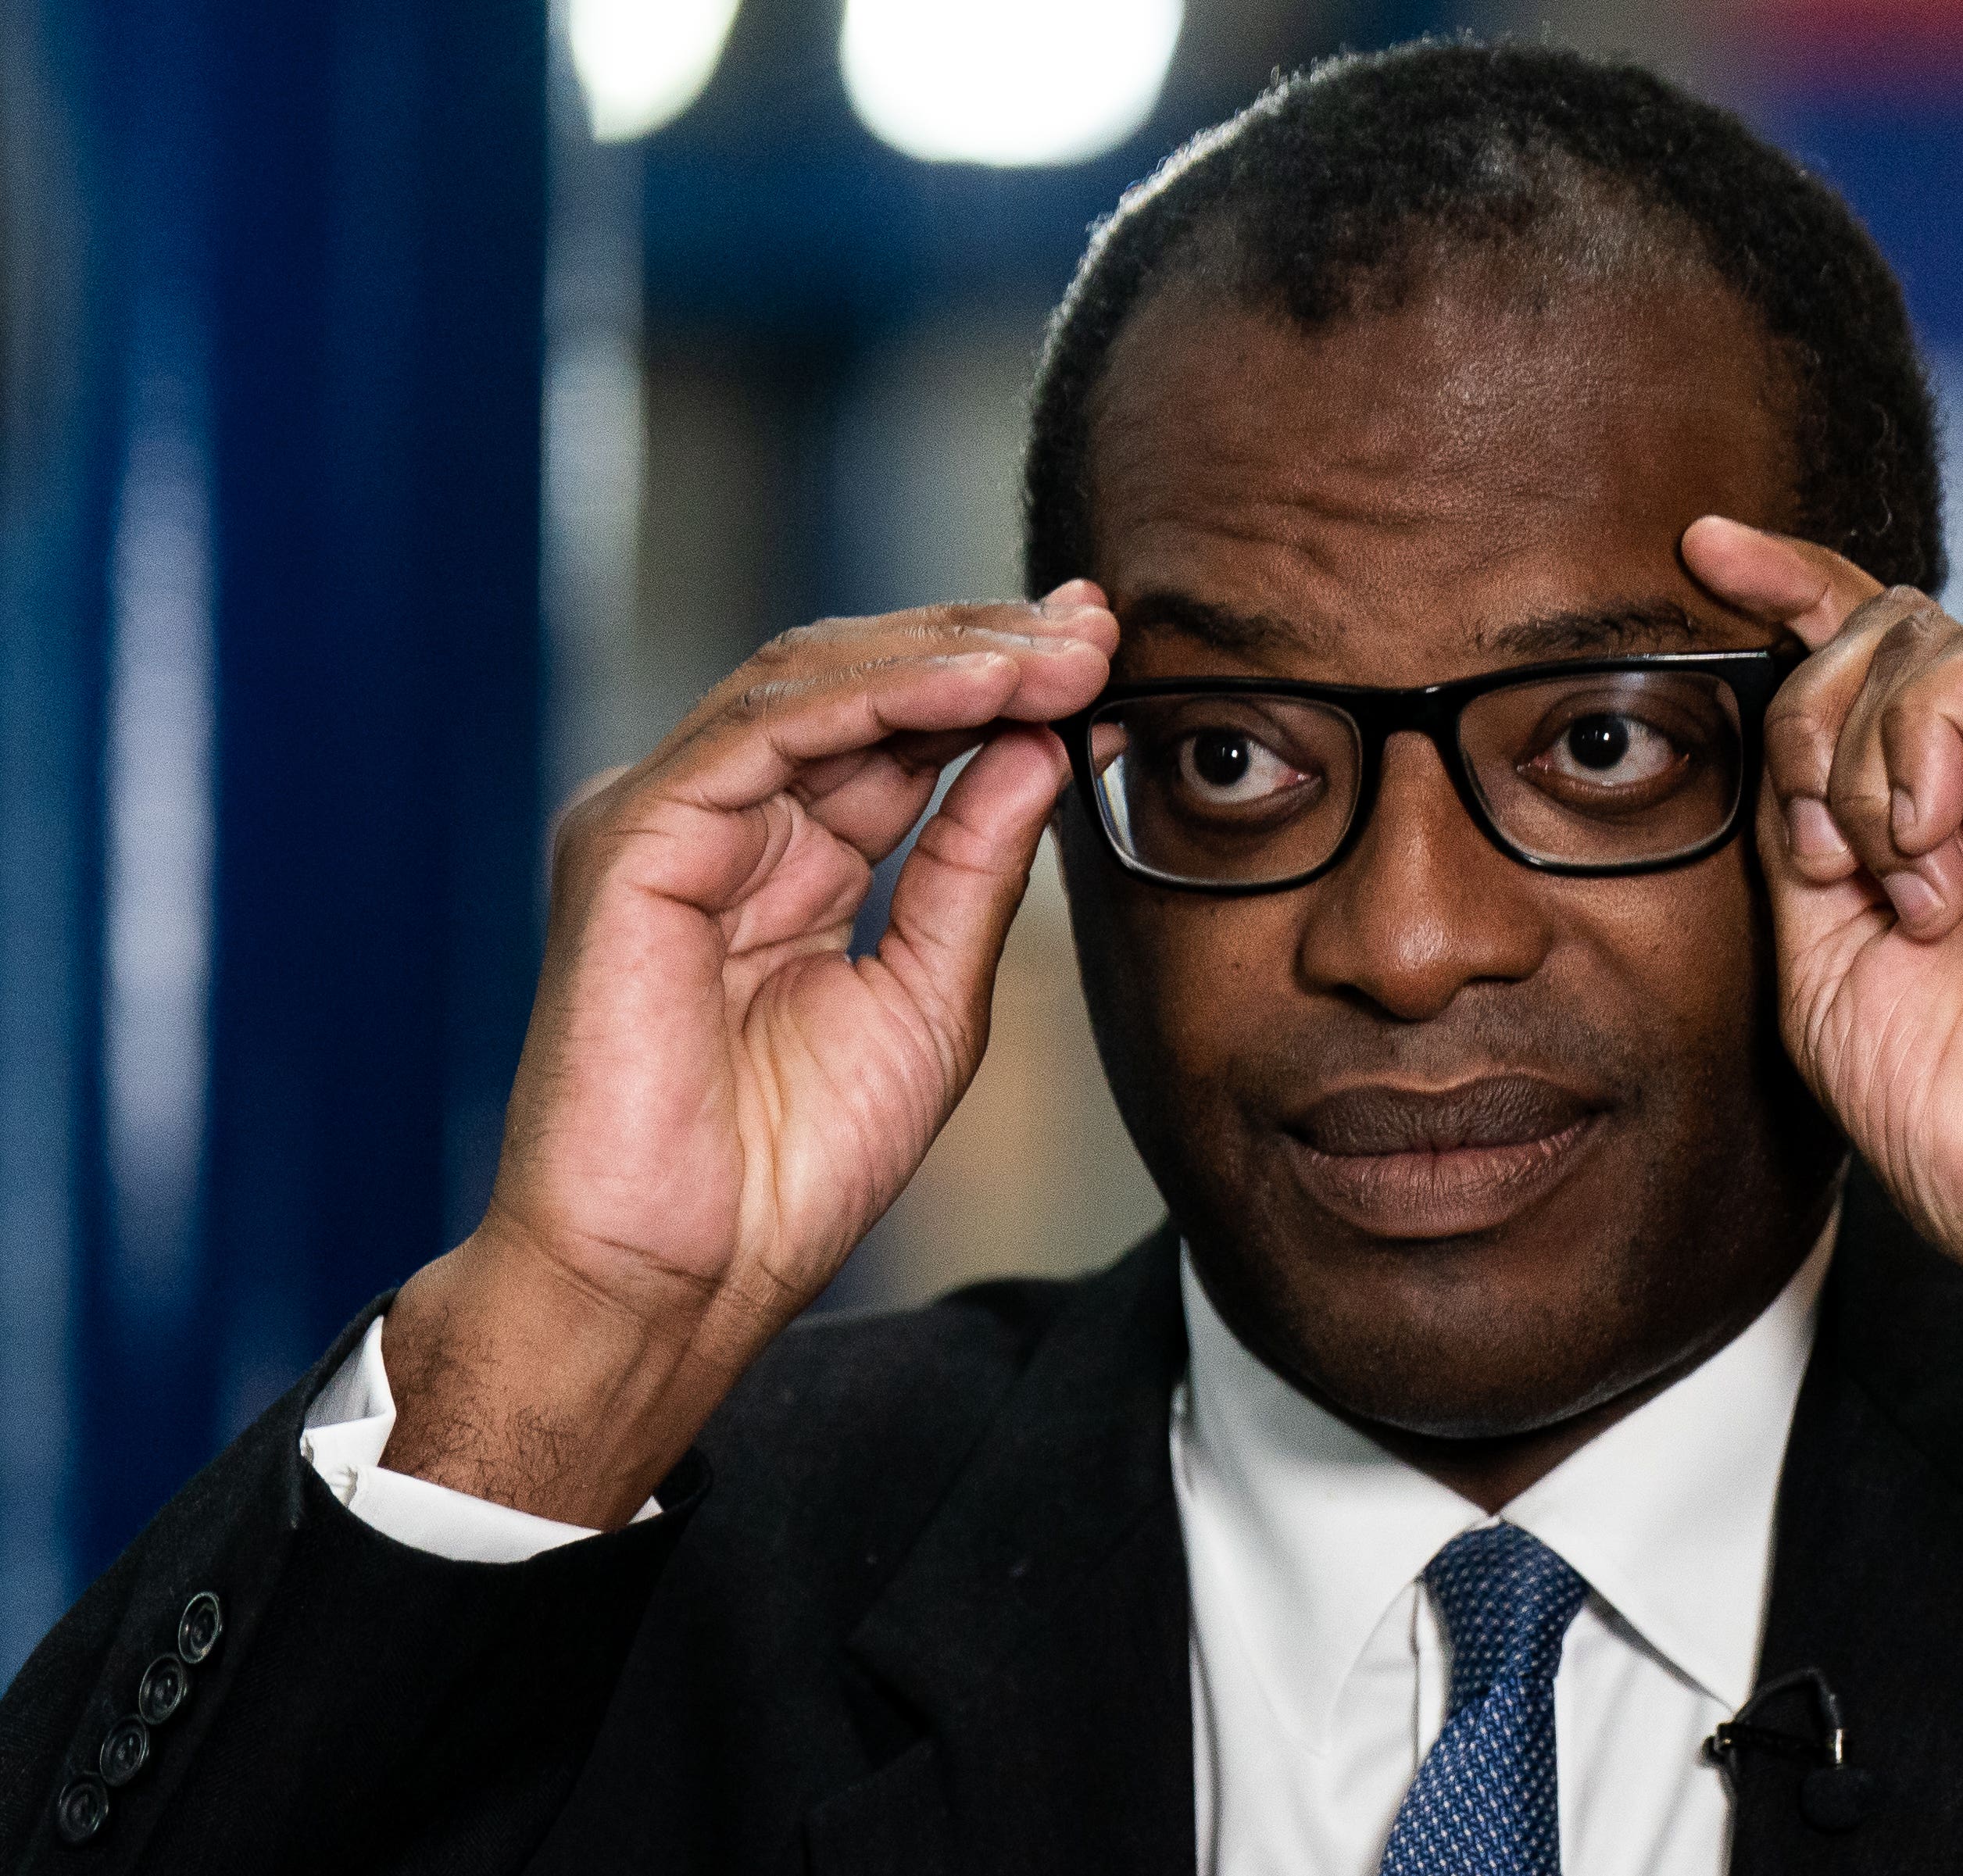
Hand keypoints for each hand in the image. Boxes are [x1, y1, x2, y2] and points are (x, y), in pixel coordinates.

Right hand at [380, 587, 1115, 1523]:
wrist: (679, 1283)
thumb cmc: (783, 1173)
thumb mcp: (929, 1000)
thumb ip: (973, 869)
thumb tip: (1042, 749)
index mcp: (781, 859)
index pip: (895, 731)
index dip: (999, 682)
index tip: (1105, 652)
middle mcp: (718, 822)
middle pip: (855, 683)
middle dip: (984, 641)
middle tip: (1097, 620)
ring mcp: (665, 823)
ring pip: (809, 684)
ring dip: (945, 653)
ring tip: (1057, 647)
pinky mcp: (630, 845)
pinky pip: (760, 736)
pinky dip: (874, 699)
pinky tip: (976, 688)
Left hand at [1683, 517, 1962, 1330]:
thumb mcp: (1822, 966)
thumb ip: (1797, 840)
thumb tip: (1775, 729)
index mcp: (1931, 815)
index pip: (1855, 652)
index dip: (1783, 585)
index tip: (1700, 548)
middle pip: (1877, 625)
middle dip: (1804, 715)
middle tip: (1820, 858)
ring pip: (1929, 631)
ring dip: (1863, 749)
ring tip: (1892, 878)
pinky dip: (1930, 735)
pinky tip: (1928, 843)